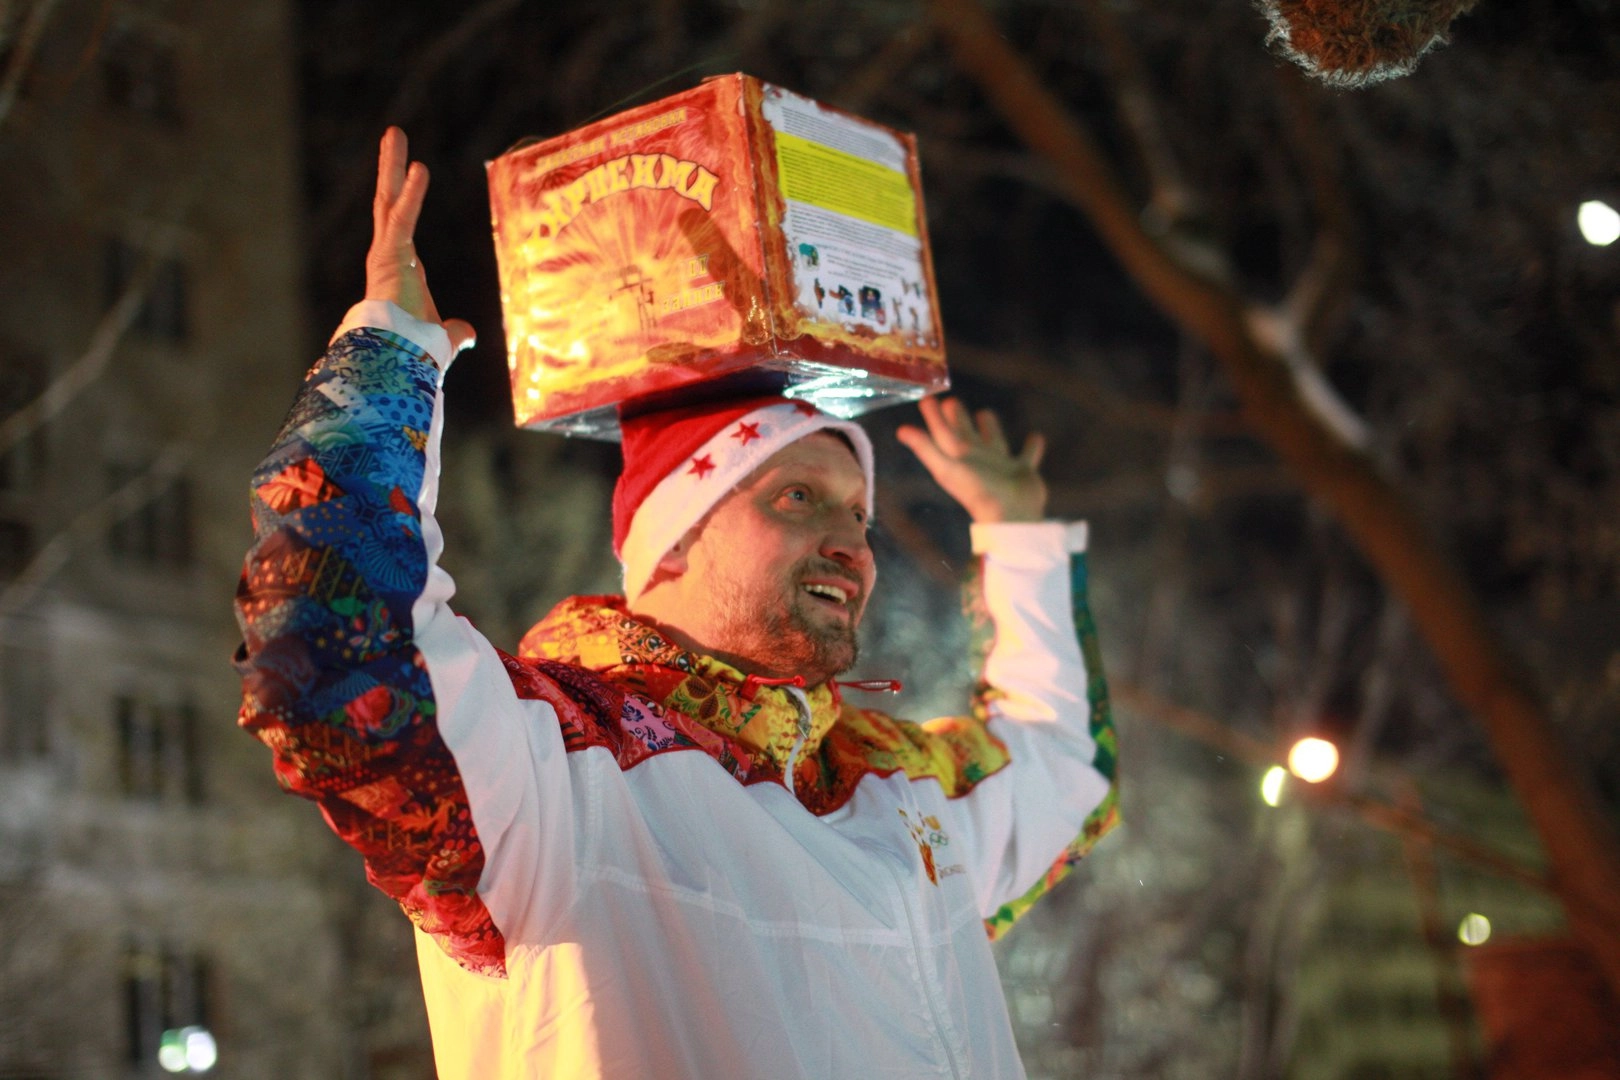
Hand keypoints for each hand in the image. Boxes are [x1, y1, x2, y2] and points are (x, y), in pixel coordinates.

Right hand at [365, 126, 475, 354]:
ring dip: (392, 165)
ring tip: (395, 132)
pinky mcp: (390, 256)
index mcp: (401, 268)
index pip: (401, 223)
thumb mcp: (442, 335)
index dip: (405, 198)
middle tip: (394, 136)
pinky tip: (420, 167)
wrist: (399, 361)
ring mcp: (386, 253)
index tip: (410, 174)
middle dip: (391, 168)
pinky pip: (403, 219)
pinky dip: (412, 194)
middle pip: (388, 202)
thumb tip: (468, 336)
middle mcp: (389, 255)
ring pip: (388, 200)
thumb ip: (455, 331)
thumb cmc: (416, 352)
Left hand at [897, 397, 1047, 522]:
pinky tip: (1036, 437)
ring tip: (986, 413)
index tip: (928, 399)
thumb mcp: (947, 468)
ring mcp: (1001, 465)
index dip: (934, 417)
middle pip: (965, 434)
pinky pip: (1028, 455)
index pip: (943, 432)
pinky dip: (1033, 447)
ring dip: (991, 428)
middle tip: (952, 401)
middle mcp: (978, 459)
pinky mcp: (1024, 471)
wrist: (1012, 515)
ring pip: (994, 441)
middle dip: (958, 418)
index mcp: (959, 456)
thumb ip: (926, 448)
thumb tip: (900, 430)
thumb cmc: (978, 490)